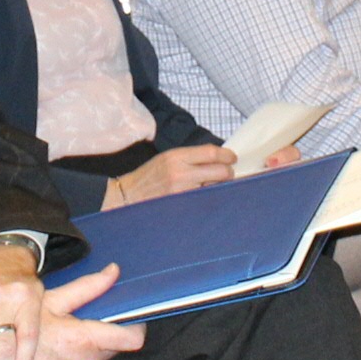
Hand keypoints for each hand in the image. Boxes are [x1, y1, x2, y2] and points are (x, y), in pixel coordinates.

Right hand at [104, 144, 235, 208]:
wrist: (128, 196)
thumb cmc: (148, 178)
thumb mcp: (166, 159)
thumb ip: (190, 158)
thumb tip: (216, 159)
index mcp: (176, 156)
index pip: (211, 153)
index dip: (227, 155)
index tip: (232, 158)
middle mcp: (181, 173)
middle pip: (220, 171)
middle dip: (228, 172)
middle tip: (227, 173)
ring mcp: (183, 192)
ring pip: (215, 188)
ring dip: (219, 187)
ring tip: (212, 186)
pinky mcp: (184, 207)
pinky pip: (205, 201)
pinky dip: (209, 198)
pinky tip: (204, 198)